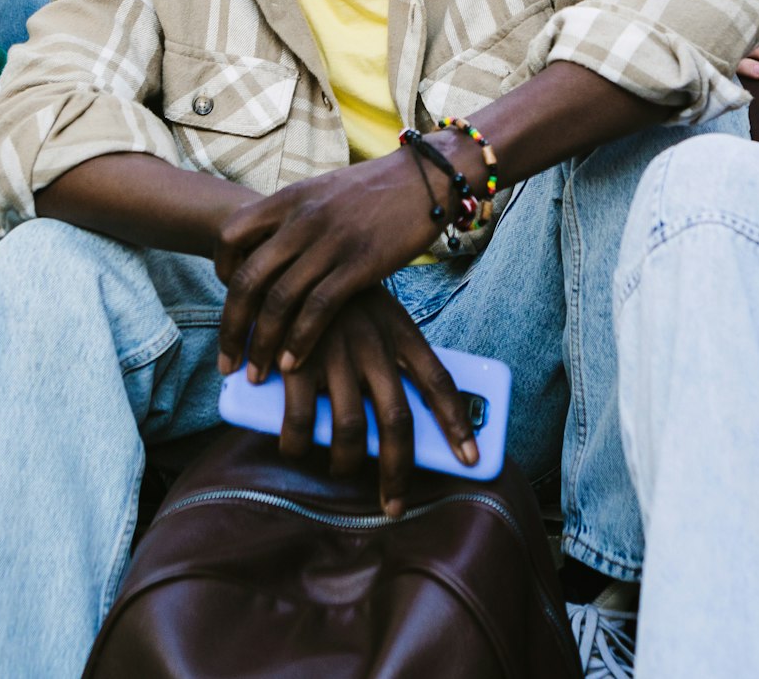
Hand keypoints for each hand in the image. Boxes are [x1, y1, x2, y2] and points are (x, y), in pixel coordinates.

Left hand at [217, 146, 461, 381]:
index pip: (230, 235)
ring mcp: (330, 243)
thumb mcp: (323, 192)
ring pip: (278, 300)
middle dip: (231, 327)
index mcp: (288, 199)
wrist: (426, 175)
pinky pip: (318, 309)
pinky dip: (300, 341)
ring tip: (257, 374)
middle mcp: (302, 220)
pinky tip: (292, 363)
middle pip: (246, 279)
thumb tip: (272, 250)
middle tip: (226, 360)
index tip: (227, 296)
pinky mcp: (360, 264)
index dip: (220, 270)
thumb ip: (294, 218)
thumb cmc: (375, 188)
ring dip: (262, 343)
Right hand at [276, 288, 477, 516]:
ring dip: (345, 463)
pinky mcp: (296, 361)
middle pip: (398, 421)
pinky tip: (295, 446)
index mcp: (401, 331)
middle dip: (398, 472)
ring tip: (340, 469)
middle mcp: (374, 345)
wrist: (286, 254)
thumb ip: (389, 356)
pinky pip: (301, 421)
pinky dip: (298, 443)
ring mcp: (336, 354)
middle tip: (395, 504)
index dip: (458, 423)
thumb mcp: (376, 313)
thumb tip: (399, 418)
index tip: (472, 460)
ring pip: (350, 431)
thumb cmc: (337, 297)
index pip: (440, 380)